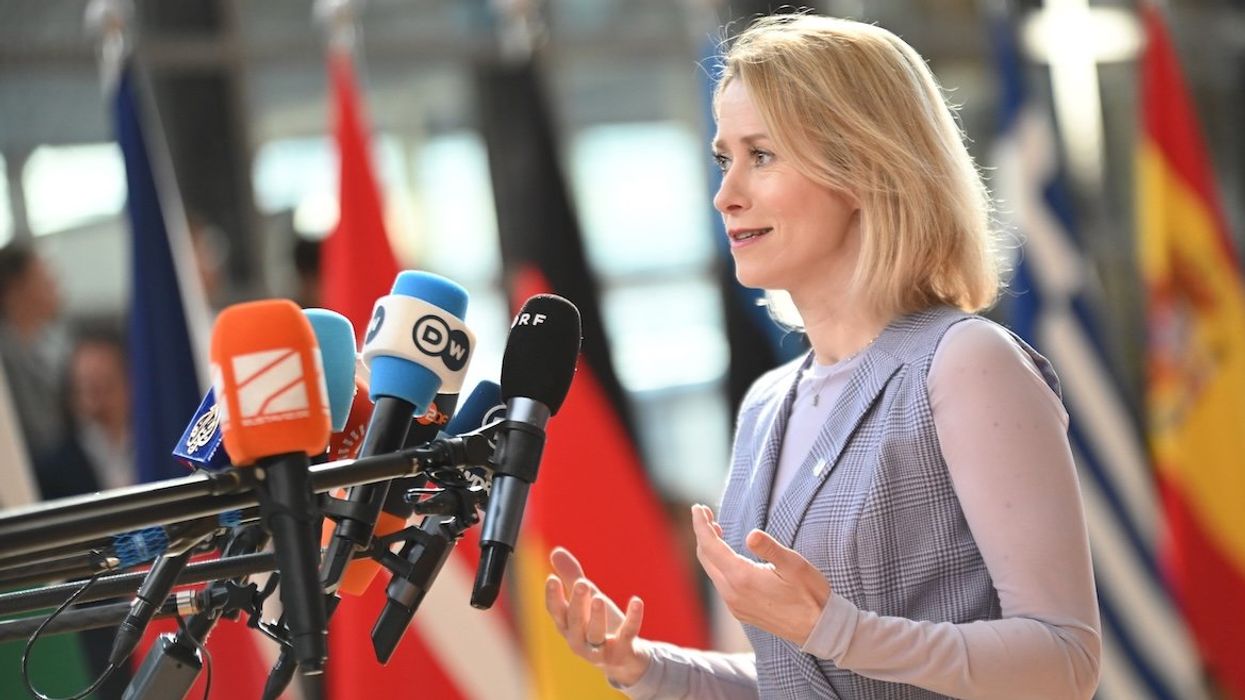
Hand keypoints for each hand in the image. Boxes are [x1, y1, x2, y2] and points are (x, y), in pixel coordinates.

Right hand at [544, 547, 651, 686]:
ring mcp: (600, 650)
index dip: (553, 597)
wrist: (624, 659)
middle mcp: (579, 641)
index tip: (552, 578)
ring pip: (596, 634)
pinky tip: (637, 601)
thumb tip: (556, 551)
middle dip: (578, 603)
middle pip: (575, 622)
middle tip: (581, 583)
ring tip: (599, 597)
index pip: (556, 611)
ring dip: (597, 616)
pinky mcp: (622, 651)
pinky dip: (633, 618)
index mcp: (567, 626)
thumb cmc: (599, 624)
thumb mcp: (586, 599)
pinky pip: (627, 634)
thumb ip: (571, 576)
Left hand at [691, 504, 830, 645]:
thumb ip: (770, 548)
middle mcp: (732, 594)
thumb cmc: (810, 594)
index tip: (697, 507)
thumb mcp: (794, 565)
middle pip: (706, 558)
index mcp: (742, 578)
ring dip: (710, 549)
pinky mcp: (740, 611)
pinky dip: (718, 564)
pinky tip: (728, 556)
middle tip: (705, 513)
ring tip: (716, 529)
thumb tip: (751, 534)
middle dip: (703, 533)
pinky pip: (720, 583)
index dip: (700, 525)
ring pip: (711, 571)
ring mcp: (734, 605)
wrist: (818, 629)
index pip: (710, 546)